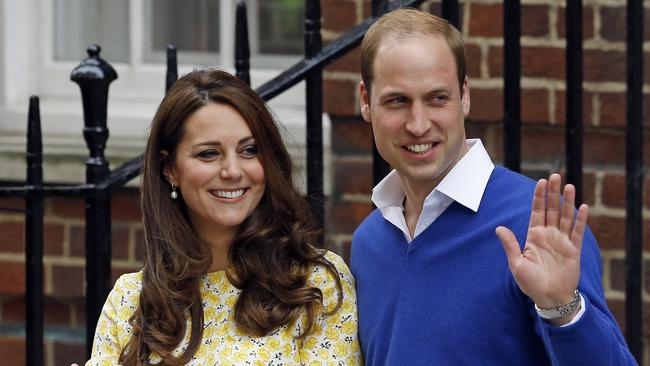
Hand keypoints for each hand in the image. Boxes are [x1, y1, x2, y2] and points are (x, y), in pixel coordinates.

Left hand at [496, 173, 587, 322]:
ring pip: (565, 216)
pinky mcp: (574, 250)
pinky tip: (582, 207)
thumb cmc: (530, 283)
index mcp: (534, 236)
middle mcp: (549, 235)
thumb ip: (510, 245)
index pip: (537, 211)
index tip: (541, 182)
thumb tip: (499, 228)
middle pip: (552, 209)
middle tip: (555, 176)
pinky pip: (577, 232)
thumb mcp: (516, 264)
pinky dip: (580, 220)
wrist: (549, 298)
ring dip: (567, 201)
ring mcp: (562, 241)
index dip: (539, 197)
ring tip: (569, 186)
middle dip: (553, 193)